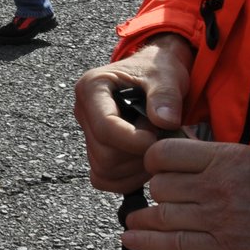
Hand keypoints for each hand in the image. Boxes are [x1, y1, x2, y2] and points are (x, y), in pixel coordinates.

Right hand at [73, 34, 192, 191]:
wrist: (156, 75)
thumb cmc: (158, 71)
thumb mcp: (166, 75)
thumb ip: (166, 95)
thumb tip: (165, 121)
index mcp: (91, 88)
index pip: (104, 127)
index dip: (134, 140)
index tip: (159, 137)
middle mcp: (83, 112)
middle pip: (105, 154)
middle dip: (138, 153)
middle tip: (160, 137)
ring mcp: (87, 133)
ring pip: (105, 170)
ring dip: (137, 167)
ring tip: (155, 146)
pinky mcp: (95, 151)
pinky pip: (105, 179)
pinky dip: (128, 178)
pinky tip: (145, 161)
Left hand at [124, 139, 249, 249]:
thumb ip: (217, 158)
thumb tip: (182, 156)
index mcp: (228, 158)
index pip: (167, 152)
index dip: (154, 160)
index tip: (154, 167)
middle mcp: (219, 186)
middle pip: (161, 185)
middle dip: (156, 191)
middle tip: (159, 196)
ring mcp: (220, 218)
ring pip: (163, 213)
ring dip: (145, 218)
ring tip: (136, 219)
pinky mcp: (225, 248)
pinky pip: (174, 242)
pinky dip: (148, 241)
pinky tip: (133, 237)